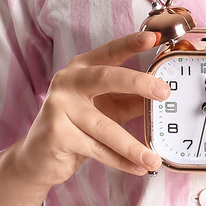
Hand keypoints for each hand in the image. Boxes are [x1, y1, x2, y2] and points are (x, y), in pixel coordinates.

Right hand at [16, 30, 169, 186]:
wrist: (38, 156)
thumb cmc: (78, 125)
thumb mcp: (108, 107)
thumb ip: (132, 99)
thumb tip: (166, 95)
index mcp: (82, 68)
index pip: (110, 52)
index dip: (131, 43)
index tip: (153, 38)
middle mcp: (68, 81)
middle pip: (106, 77)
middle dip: (138, 83)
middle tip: (164, 91)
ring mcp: (59, 106)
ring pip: (104, 126)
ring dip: (132, 145)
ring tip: (153, 158)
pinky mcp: (56, 133)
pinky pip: (96, 149)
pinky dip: (120, 161)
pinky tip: (138, 168)